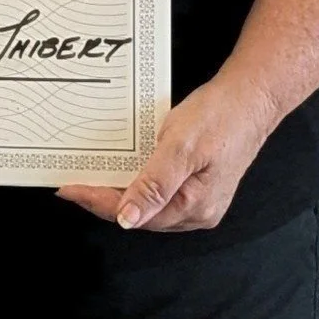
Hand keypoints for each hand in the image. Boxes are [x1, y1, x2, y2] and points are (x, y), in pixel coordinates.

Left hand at [58, 71, 276, 231]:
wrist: (249, 99)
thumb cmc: (219, 119)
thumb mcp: (179, 148)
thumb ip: (154, 186)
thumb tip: (128, 219)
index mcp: (194, 207)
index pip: (134, 215)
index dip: (98, 203)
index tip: (69, 191)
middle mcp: (198, 211)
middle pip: (140, 214)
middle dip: (104, 201)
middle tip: (73, 185)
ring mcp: (200, 200)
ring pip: (149, 205)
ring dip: (119, 195)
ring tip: (89, 181)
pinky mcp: (198, 185)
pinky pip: (160, 193)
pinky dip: (137, 185)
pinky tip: (122, 175)